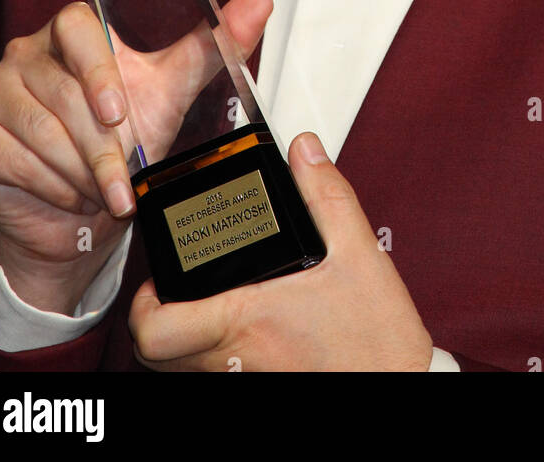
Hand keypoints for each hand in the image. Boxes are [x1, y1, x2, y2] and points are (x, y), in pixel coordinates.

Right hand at [0, 0, 272, 309]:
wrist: (81, 212)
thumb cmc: (124, 141)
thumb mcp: (171, 94)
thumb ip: (212, 46)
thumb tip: (259, 1)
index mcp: (71, 32)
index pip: (76, 25)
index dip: (96, 67)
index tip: (119, 112)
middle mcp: (24, 52)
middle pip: (62, 91)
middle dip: (101, 147)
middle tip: (125, 181)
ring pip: (38, 128)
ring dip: (79, 171)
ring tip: (102, 190)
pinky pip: (9, 156)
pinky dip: (48, 185)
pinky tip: (68, 194)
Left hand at [129, 131, 433, 371]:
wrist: (401, 387)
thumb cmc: (378, 340)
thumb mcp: (358, 252)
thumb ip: (325, 195)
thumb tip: (304, 153)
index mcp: (247, 320)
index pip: (156, 331)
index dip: (142, 307)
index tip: (157, 283)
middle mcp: (235, 359)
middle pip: (156, 356)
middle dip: (155, 321)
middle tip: (177, 291)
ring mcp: (244, 380)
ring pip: (183, 368)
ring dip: (184, 339)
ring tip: (211, 303)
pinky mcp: (260, 390)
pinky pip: (215, 375)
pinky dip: (214, 354)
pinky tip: (247, 330)